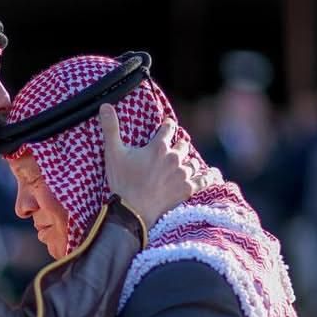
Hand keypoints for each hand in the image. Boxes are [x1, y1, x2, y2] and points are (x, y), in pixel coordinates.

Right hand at [101, 104, 201, 226]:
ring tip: (185, 164)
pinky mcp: (187, 189)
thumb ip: (111, 128)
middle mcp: (174, 158)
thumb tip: (104, 105)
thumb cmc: (122, 181)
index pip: (169, 128)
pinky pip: (204, 180)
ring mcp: (182, 174)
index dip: (168, 125)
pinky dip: (209, 177)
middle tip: (174, 148)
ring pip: (193, 161)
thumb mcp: (113, 153)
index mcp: (158, 147)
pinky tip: (212, 175)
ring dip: (189, 161)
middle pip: (183, 144)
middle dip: (179, 144)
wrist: (132, 210)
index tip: (168, 125)